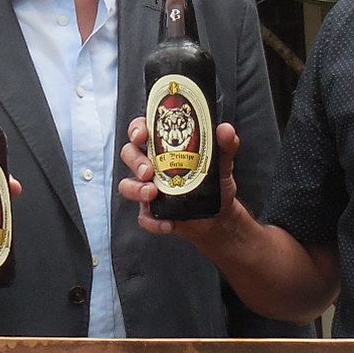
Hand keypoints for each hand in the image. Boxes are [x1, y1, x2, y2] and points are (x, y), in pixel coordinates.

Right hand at [118, 118, 240, 241]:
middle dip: (134, 161)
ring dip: (135, 189)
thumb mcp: (223, 162)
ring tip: (152, 193)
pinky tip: (168, 223)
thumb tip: (226, 130)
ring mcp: (149, 189)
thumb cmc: (215, 183)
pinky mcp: (153, 213)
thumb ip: (224, 145)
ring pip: (127, 186)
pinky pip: (144, 217)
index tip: (142, 135)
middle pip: (129, 154)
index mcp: (163, 148)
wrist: (220, 216)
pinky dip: (153, 221)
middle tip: (148, 170)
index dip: (136, 129)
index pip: (142, 131)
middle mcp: (151, 166)